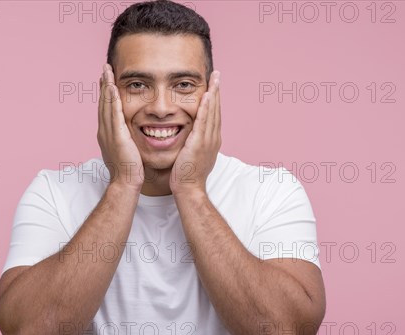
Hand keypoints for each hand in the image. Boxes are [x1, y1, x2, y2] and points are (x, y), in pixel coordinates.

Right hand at [97, 64, 143, 190]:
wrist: (126, 182)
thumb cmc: (129, 170)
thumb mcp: (126, 149)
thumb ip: (125, 139)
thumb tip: (129, 134)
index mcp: (107, 133)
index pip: (106, 109)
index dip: (106, 93)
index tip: (108, 79)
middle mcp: (104, 131)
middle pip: (103, 102)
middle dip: (104, 84)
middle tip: (105, 68)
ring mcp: (109, 133)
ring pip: (106, 105)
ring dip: (106, 86)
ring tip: (107, 71)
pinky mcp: (116, 136)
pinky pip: (113, 114)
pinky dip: (111, 100)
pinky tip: (112, 88)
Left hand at [170, 70, 220, 195]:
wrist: (189, 189)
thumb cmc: (187, 176)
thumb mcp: (193, 155)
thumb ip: (193, 143)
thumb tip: (190, 137)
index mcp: (211, 140)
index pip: (214, 115)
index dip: (214, 99)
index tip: (214, 85)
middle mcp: (213, 138)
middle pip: (216, 110)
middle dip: (217, 91)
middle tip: (217, 74)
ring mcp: (208, 141)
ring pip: (213, 113)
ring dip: (214, 94)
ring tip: (214, 78)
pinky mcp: (200, 144)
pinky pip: (204, 122)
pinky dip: (206, 108)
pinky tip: (206, 96)